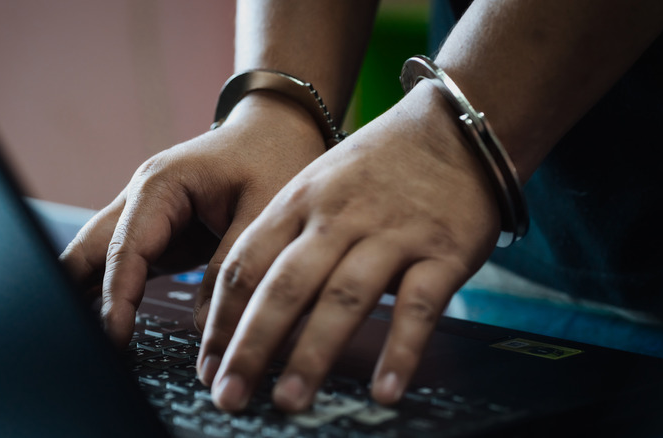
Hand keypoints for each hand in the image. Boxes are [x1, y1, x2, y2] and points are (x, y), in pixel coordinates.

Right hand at [59, 92, 325, 346]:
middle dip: (78, 297)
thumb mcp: (263, 210)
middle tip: (80, 346)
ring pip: (98, 260)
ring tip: (85, 346)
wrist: (277, 131)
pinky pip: (125, 268)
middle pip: (89, 251)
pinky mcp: (159, 235)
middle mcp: (142, 199)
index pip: (126, 250)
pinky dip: (115, 295)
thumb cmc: (272, 157)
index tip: (113, 340)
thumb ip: (233, 268)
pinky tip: (108, 329)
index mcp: (161, 185)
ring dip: (89, 298)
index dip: (116, 299)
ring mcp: (146, 217)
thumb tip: (210, 330)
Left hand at [197, 81, 501, 411]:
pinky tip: (384, 391)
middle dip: (251, 345)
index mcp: (300, 200)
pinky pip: (418, 307)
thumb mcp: (318, 181)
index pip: (246, 263)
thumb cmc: (379, 164)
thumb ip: (284, 234)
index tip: (206, 363)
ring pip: (343, 298)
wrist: (456, 128)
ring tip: (289, 400)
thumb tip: (241, 301)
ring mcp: (392, 233)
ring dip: (312, 354)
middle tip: (229, 394)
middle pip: (285, 286)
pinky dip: (400, 350)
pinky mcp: (443, 251)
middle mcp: (339, 217)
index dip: (221, 319)